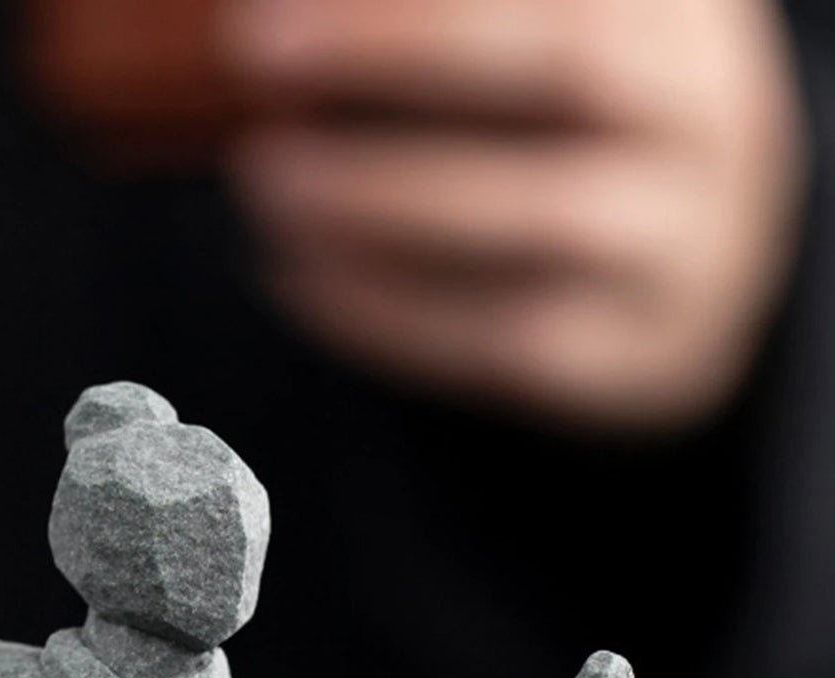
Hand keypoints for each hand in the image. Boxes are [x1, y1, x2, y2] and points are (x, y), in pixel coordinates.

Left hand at [221, 0, 805, 431]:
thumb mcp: (539, 56)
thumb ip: (436, 45)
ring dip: (376, 200)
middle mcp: (705, 121)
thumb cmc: (570, 139)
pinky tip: (295, 276)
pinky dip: (382, 309)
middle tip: (257, 64)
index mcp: (677, 23)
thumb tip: (283, 26)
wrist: (692, 284)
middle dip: (397, 56)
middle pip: (569, 66)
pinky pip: (497, 335)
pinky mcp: (628, 358)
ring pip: (534, 216)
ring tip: (266, 183)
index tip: (267, 21)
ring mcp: (681, 247)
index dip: (403, 15)